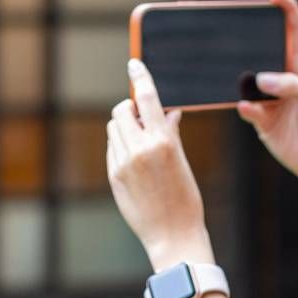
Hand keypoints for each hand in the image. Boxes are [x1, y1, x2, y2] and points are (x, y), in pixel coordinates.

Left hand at [108, 59, 212, 268]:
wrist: (173, 235)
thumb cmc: (185, 199)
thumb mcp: (183, 162)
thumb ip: (171, 134)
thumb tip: (168, 112)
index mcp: (162, 142)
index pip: (148, 98)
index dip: (140, 77)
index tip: (134, 63)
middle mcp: (139, 149)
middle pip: (123, 110)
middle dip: (131, 109)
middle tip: (144, 118)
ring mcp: (123, 163)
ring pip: (114, 128)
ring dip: (125, 127)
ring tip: (142, 142)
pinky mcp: (114, 175)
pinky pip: (112, 148)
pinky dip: (121, 145)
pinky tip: (136, 162)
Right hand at [239, 0, 297, 183]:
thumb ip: (294, 86)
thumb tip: (262, 79)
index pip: (295, 29)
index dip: (286, 9)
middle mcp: (284, 77)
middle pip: (263, 49)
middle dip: (250, 38)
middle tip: (233, 27)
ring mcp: (270, 97)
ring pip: (247, 79)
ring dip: (238, 74)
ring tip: (227, 68)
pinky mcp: (260, 119)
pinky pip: (245, 107)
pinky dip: (243, 106)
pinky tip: (247, 107)